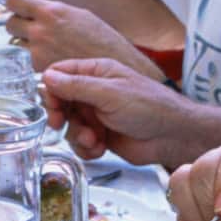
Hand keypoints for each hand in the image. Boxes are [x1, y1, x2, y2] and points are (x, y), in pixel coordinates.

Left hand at [5, 0, 157, 76]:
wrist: (112, 66)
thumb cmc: (101, 40)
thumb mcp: (79, 15)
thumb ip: (53, 11)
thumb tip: (36, 8)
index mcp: (52, 12)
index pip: (13, 1)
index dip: (15, 5)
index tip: (20, 8)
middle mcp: (41, 31)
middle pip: (9, 23)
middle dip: (19, 25)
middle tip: (32, 30)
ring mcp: (38, 52)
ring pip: (15, 43)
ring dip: (25, 44)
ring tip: (43, 47)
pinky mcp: (39, 70)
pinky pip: (25, 61)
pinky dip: (32, 61)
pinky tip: (47, 60)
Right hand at [40, 57, 187, 164]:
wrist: (172, 136)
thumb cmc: (150, 107)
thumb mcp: (109, 93)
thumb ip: (77, 86)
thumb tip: (48, 77)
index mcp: (97, 73)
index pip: (61, 74)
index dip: (51, 90)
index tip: (53, 105)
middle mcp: (94, 92)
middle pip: (60, 102)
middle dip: (60, 116)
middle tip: (60, 124)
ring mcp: (97, 115)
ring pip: (69, 126)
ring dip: (77, 135)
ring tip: (94, 139)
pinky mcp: (100, 136)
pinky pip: (80, 143)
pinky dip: (86, 148)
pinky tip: (100, 148)